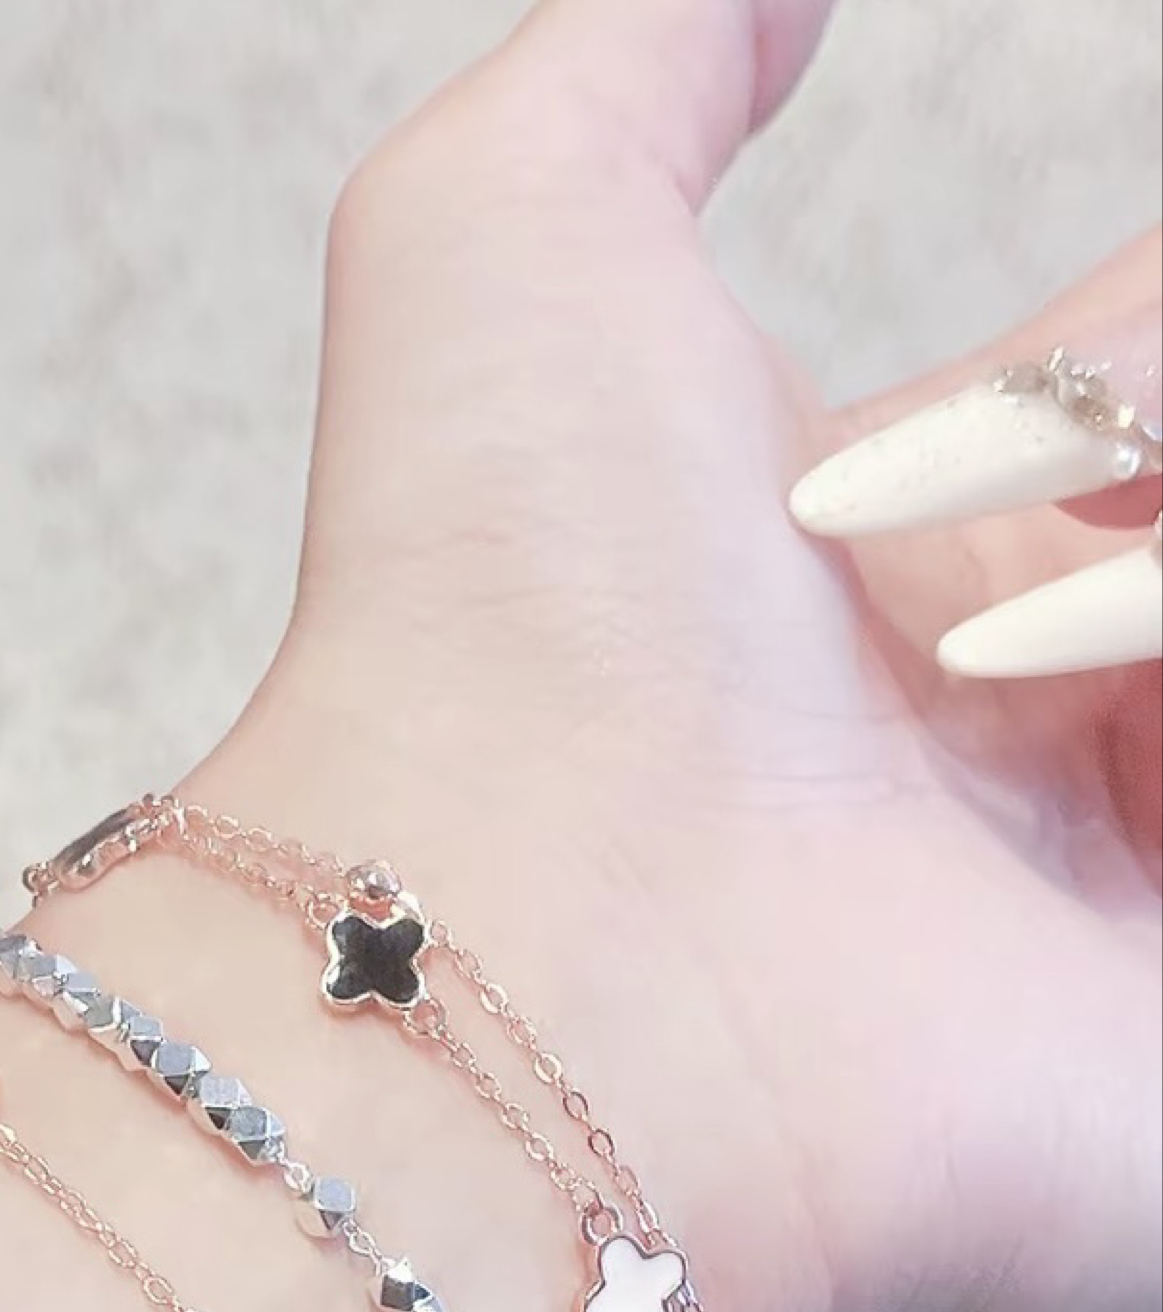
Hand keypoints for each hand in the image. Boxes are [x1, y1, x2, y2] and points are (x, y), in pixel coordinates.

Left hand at [195, 0, 1160, 1311]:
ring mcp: (1137, 911)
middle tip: (1036, 510)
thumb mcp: (515, 229)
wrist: (501, 958)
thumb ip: (662, 49)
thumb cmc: (480, 613)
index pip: (1159, 384)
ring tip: (981, 662)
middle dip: (1162, 416)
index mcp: (945, 565)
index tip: (1067, 374)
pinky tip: (1113, 748)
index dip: (1136, 338)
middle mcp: (1060, 741)